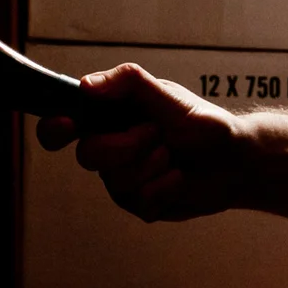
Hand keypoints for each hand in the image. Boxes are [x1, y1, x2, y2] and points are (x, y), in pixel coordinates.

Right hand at [35, 64, 251, 222]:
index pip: (60, 125)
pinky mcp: (139, 204)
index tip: (68, 125)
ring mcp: (121, 180)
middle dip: (127, 145)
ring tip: (172, 153)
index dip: (54, 128)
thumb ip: (127, 82)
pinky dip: (166, 186)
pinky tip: (179, 176)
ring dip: (153, 164)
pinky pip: (140, 201)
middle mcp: (107, 149)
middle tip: (156, 132)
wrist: (233, 158)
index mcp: (106, 119)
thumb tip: (85, 85)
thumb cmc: (198, 121)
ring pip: (116, 181)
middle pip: (88, 155)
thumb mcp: (166, 94)